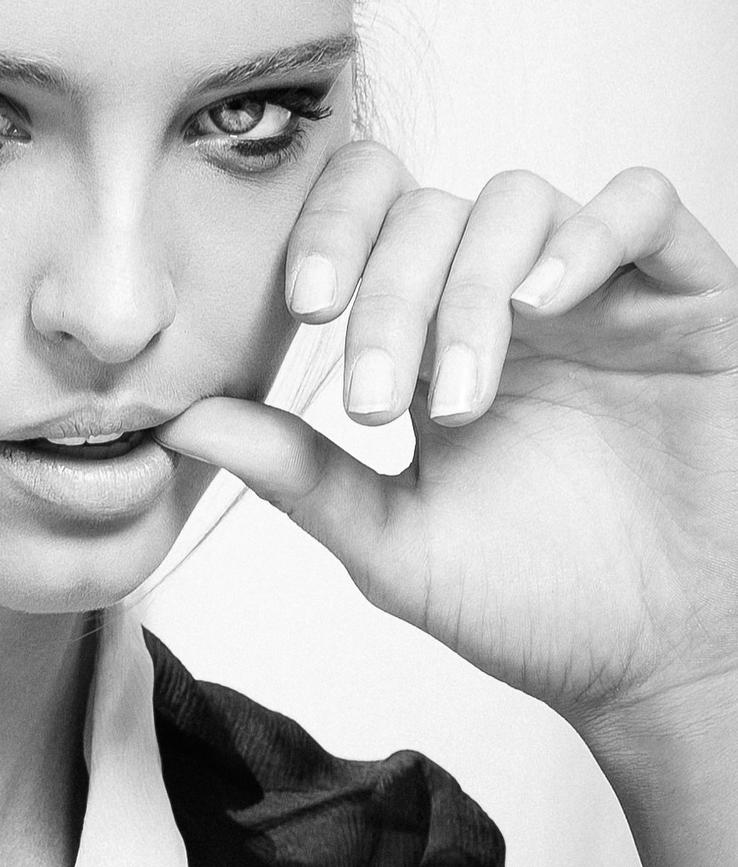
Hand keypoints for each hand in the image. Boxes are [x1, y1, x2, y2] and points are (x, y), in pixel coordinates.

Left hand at [158, 144, 737, 734]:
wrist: (660, 666)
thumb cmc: (531, 603)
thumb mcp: (392, 538)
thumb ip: (295, 471)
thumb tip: (179, 419)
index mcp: (430, 329)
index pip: (366, 216)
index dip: (326, 232)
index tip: (300, 311)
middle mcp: (508, 291)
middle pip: (427, 211)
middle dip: (389, 295)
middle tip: (378, 398)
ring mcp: (598, 288)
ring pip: (516, 200)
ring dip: (470, 288)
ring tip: (461, 393)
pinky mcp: (689, 298)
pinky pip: (642, 205)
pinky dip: (588, 233)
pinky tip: (545, 300)